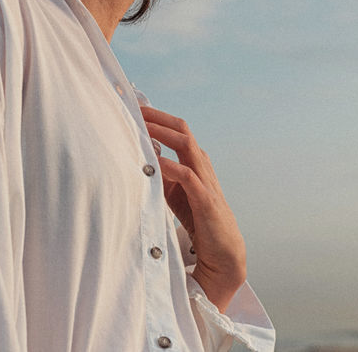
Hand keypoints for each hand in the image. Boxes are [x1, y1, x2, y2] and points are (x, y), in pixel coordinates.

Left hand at [139, 105, 247, 311]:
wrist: (222, 250)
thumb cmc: (196, 217)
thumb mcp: (173, 191)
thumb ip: (159, 174)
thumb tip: (135, 157)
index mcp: (194, 160)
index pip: (176, 129)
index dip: (157, 117)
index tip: (135, 107)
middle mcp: (201, 164)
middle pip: (182, 130)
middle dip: (158, 118)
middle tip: (136, 109)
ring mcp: (205, 180)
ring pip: (187, 146)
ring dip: (164, 134)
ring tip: (143, 127)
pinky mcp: (205, 200)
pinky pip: (189, 177)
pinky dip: (172, 167)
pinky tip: (157, 162)